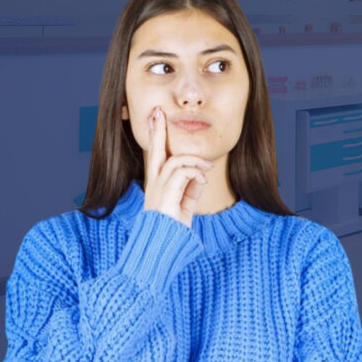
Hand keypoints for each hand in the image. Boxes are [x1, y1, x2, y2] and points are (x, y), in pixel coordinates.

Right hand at [142, 107, 212, 227]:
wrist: (163, 249)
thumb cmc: (172, 231)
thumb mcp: (185, 206)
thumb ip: (190, 191)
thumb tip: (201, 178)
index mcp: (156, 186)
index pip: (155, 157)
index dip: (156, 138)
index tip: (155, 119)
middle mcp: (153, 185)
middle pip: (154, 151)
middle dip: (157, 131)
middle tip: (157, 112)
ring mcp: (157, 190)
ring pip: (175, 161)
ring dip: (195, 161)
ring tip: (208, 168)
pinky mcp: (165, 196)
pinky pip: (183, 173)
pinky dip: (196, 174)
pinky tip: (204, 181)